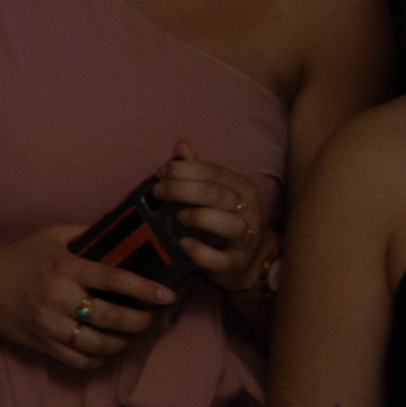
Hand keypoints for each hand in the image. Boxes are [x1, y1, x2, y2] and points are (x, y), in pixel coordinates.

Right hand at [0, 227, 170, 370]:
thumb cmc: (19, 258)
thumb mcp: (51, 236)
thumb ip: (86, 234)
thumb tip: (124, 234)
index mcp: (65, 268)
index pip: (114, 279)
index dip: (145, 289)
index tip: (167, 296)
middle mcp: (59, 298)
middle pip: (113, 318)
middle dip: (140, 322)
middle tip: (147, 318)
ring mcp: (49, 325)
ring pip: (99, 345)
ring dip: (121, 343)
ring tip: (126, 335)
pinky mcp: (41, 344)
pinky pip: (79, 361)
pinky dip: (98, 360)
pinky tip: (102, 350)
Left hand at [153, 141, 273, 292]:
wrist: (245, 259)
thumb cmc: (222, 217)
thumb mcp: (212, 191)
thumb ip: (196, 169)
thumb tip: (180, 143)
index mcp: (241, 188)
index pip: (213, 172)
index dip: (183, 170)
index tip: (159, 173)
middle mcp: (248, 210)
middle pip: (216, 194)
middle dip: (182, 190)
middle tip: (158, 192)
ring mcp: (245, 238)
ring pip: (229, 224)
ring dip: (200, 217)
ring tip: (178, 217)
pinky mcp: (235, 263)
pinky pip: (221, 259)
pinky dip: (201, 252)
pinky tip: (184, 243)